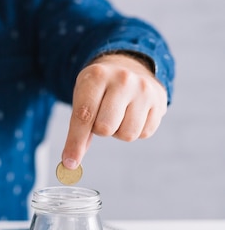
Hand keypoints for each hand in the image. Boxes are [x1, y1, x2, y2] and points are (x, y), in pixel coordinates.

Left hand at [61, 53, 167, 168]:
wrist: (127, 67)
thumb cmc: (98, 89)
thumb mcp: (82, 98)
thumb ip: (78, 129)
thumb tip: (70, 163)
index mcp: (97, 76)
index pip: (84, 116)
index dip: (76, 142)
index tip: (69, 162)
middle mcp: (122, 79)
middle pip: (105, 128)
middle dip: (100, 130)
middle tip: (102, 116)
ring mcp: (144, 89)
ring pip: (127, 135)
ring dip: (119, 131)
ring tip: (118, 114)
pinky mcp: (160, 100)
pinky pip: (145, 133)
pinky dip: (136, 130)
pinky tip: (133, 114)